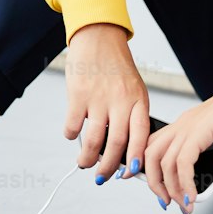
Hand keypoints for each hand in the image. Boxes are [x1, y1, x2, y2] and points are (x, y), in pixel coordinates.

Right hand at [64, 22, 149, 174]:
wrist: (98, 37)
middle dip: (109, 168)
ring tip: (84, 164)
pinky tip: (72, 136)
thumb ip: (131, 115)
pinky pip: (74, 126)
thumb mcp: (134, 88)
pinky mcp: (78, 95)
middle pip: (117, 145)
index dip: (136, 159)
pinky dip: (71, 136)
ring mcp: (99, 99)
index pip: (141, 136)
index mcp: (139, 100)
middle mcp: (121, 101)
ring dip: (87, 158)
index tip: (130, 174)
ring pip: (93, 141)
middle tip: (102, 176)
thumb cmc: (116, 66)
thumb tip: (124, 149)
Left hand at [130, 71, 212, 213]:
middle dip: (155, 184)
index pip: (155, 146)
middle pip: (151, 155)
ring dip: (172, 189)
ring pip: (163, 162)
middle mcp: (183, 123)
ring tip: (185, 205)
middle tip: (168, 202)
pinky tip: (192, 196)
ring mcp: (189, 126)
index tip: (160, 190)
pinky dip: (185, 183)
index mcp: (188, 124)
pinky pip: (183, 163)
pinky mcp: (199, 131)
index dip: (151, 169)